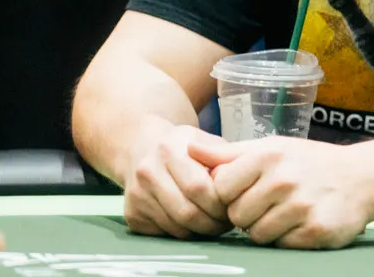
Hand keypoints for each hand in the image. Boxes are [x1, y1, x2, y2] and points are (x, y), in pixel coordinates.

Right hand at [123, 124, 231, 238]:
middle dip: (212, 223)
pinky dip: (181, 233)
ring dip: (199, 232)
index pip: (198, 187)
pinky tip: (192, 224)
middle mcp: (148, 172)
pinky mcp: (131, 214)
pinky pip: (163, 233)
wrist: (140, 146)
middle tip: (226, 224)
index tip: (232, 207)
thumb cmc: (181, 146)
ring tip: (213, 224)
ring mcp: (136, 195)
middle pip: (186, 212)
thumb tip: (242, 181)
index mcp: (169, 150)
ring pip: (175, 227)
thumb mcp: (203, 140)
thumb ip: (222, 158)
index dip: (219, 203)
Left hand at [189, 135, 371, 249]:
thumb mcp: (269, 147)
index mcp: (267, 155)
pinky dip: (287, 238)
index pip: (219, 188)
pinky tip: (299, 222)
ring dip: (266, 228)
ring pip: (257, 234)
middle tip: (267, 202)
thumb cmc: (308, 161)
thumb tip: (187, 145)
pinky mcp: (316, 231)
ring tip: (283, 211)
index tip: (244, 190)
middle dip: (247, 213)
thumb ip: (227, 152)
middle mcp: (283, 178)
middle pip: (237, 215)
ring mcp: (301, 206)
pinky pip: (281, 245)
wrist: (361, 177)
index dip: (228, 194)